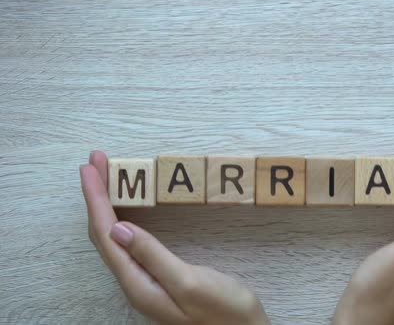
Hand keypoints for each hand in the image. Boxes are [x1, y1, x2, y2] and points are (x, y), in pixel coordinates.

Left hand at [80, 151, 270, 324]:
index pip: (106, 234)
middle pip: (104, 233)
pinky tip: (125, 209)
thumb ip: (153, 256)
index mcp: (139, 284)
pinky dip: (122, 217)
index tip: (90, 168)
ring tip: (104, 178)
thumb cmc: (224, 311)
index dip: (96, 199)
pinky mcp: (157, 276)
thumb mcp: (190, 283)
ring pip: (114, 237)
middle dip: (97, 196)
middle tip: (95, 162)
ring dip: (106, 205)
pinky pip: (128, 242)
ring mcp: (146, 280)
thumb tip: (120, 229)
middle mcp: (135, 282)